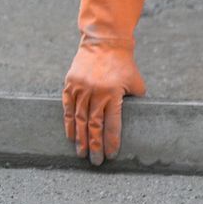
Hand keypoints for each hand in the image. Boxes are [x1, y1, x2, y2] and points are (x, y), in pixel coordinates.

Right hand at [61, 0, 148, 165]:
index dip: (111, 141)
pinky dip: (68, 124)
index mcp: (113, 93)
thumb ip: (135, 100)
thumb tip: (136, 119)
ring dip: (80, 139)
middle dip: (95, 146)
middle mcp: (95, 92)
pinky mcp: (70, 85)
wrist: (104, 42)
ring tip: (81, 153)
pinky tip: (70, 136)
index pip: (112, 124)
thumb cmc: (123, 64)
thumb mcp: (135, 82)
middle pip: (93, 125)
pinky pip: (67, 108)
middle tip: (96, 162)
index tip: (111, 155)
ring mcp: (81, 89)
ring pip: (78, 119)